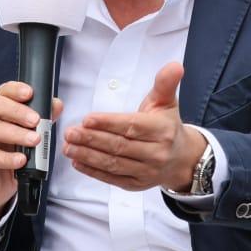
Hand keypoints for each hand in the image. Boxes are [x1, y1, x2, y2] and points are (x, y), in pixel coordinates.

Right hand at [0, 80, 62, 222]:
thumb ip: (41, 120)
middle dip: (17, 112)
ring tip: (34, 140)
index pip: (3, 92)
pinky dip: (6, 158)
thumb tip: (56, 105)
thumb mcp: (27, 135)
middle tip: (36, 121)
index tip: (30, 93)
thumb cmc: (10, 154)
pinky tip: (20, 160)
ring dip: (16, 134)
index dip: (15, 90)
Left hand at [62, 62, 204, 192]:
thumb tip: (174, 66)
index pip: (132, 126)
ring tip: (69, 147)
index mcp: (162, 130)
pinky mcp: (136, 184)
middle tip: (70, 132)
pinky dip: (93, 171)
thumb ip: (165, 83)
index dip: (108, 123)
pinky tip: (78, 162)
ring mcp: (146, 171)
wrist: (181, 159)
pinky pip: (112, 178)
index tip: (87, 119)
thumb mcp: (167, 102)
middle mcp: (156, 153)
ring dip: (88, 156)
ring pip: (113, 163)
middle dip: (91, 139)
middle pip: (119, 146)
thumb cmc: (167, 127)